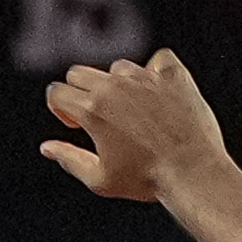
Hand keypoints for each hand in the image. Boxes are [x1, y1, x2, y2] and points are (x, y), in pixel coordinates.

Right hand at [40, 49, 229, 202]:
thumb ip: (69, 159)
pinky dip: (157, 73)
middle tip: (101, 118)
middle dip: (82, 93)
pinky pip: (159, 60)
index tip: (76, 124)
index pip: (56, 91)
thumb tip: (47, 147)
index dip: (60, 108)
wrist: (194, 173)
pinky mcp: (173, 75)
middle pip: (80, 73)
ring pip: (118, 68)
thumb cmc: (148, 180)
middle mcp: (115, 86)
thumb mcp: (100, 179)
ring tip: (136, 113)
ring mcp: (145, 77)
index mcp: (91, 108)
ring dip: (119, 84)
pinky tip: (161, 95)